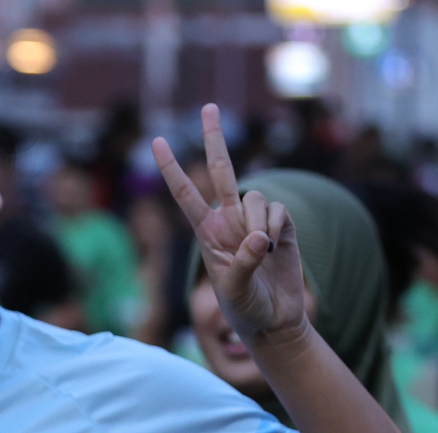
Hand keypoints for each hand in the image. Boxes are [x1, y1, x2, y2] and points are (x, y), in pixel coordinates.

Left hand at [154, 105, 306, 347]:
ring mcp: (254, 220)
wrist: (275, 321)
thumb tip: (259, 238)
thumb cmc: (246, 310)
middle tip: (209, 106)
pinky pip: (277, 209)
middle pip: (220, 170)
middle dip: (214, 138)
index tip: (156, 141)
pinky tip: (276, 249)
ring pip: (254, 196)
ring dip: (258, 223)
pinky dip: (277, 227)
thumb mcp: (236, 292)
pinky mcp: (280, 224)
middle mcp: (228, 220)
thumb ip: (243, 264)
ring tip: (262, 253)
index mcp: (206, 233)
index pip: (185, 195)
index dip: (171, 168)